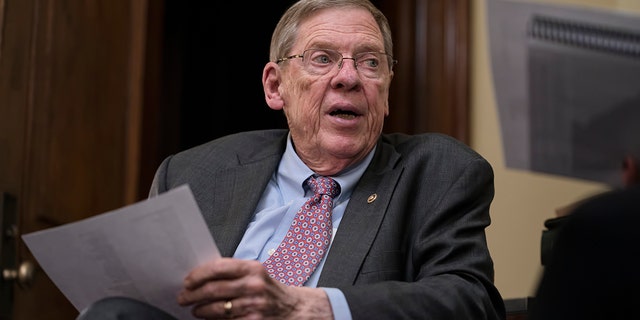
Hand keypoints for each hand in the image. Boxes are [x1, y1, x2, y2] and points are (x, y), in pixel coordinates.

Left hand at [177, 258, 332, 318]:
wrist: (294, 308)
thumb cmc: (270, 290)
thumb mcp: (256, 274)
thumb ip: (233, 273)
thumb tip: (202, 277)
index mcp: (252, 268)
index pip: (217, 268)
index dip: (198, 275)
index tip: (188, 281)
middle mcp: (254, 285)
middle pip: (213, 289)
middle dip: (192, 295)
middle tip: (183, 297)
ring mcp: (254, 305)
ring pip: (216, 309)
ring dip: (200, 310)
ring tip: (196, 310)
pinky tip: (210, 319)